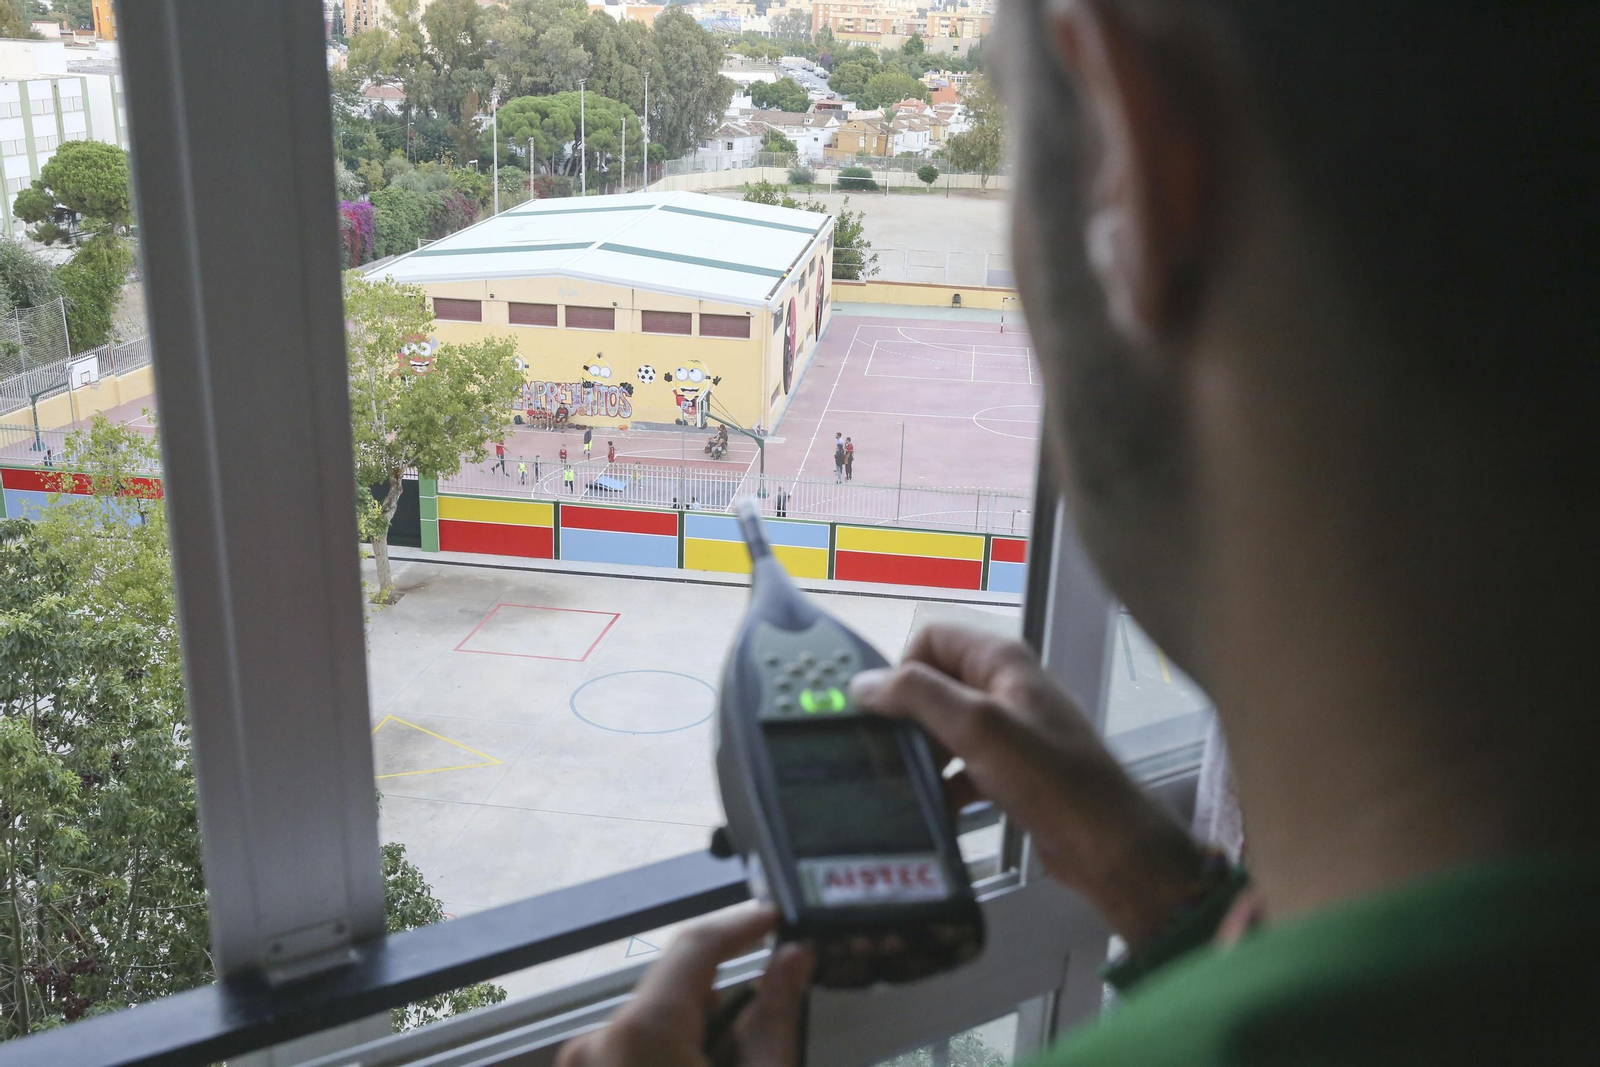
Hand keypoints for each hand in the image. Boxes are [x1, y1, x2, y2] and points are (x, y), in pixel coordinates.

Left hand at [556, 909, 812, 1066]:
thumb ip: (775, 1015)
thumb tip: (792, 959)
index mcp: (640, 1032)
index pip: (697, 944)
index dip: (742, 924)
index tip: (773, 918)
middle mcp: (595, 1044)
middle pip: (676, 993)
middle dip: (720, 1007)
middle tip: (756, 1050)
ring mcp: (581, 1066)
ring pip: (654, 1027)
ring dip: (691, 1041)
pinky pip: (629, 1053)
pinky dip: (663, 1061)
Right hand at [850, 624, 1204, 947]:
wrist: (1107, 846)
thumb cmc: (1058, 782)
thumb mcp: (978, 728)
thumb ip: (918, 696)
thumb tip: (867, 684)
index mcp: (1002, 662)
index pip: (930, 638)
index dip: (904, 671)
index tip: (887, 712)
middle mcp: (1005, 688)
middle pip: (933, 685)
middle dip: (909, 719)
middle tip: (895, 752)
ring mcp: (1009, 731)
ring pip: (944, 730)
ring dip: (925, 757)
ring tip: (915, 784)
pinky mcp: (1010, 771)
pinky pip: (961, 768)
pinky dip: (946, 785)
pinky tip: (942, 808)